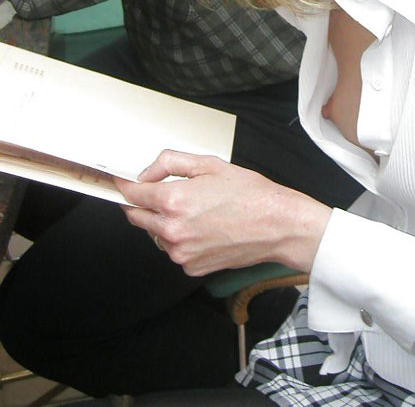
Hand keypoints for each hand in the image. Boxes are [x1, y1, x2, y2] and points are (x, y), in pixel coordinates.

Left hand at [115, 150, 331, 276]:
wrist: (278, 225)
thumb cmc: (250, 193)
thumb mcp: (210, 164)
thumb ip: (170, 162)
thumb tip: (146, 173)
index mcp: (174, 200)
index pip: (132, 194)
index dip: (125, 185)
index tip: (121, 181)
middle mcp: (172, 229)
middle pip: (137, 217)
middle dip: (142, 203)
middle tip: (159, 191)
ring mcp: (181, 252)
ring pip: (156, 234)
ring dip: (163, 222)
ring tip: (195, 210)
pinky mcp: (191, 267)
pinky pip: (174, 250)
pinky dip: (181, 239)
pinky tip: (204, 227)